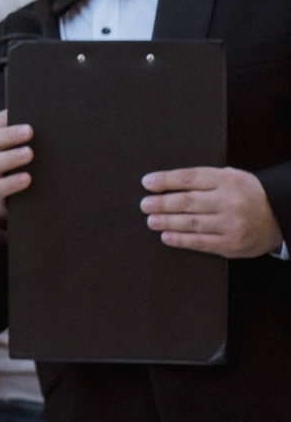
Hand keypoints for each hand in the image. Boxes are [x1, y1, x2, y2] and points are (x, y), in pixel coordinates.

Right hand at [0, 109, 33, 224]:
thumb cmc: (10, 166)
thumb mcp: (10, 148)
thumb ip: (20, 136)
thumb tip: (45, 122)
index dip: (7, 118)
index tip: (25, 111)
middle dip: (8, 135)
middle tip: (29, 131)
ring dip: (9, 158)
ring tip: (29, 154)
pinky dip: (11, 183)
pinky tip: (27, 178)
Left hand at [141, 166, 285, 257]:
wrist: (280, 215)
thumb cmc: (248, 194)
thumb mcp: (232, 178)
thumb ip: (206, 179)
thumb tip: (167, 181)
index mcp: (228, 180)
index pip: (189, 178)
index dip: (165, 180)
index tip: (147, 183)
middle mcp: (230, 200)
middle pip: (187, 201)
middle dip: (161, 203)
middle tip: (145, 205)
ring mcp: (231, 223)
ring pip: (191, 223)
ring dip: (166, 222)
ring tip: (151, 220)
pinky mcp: (232, 243)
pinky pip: (200, 242)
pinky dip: (180, 240)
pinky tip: (166, 237)